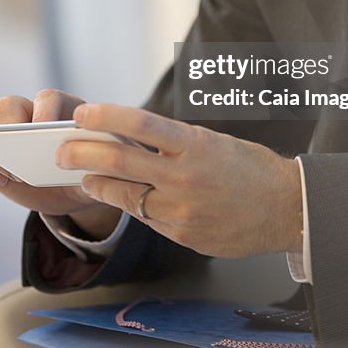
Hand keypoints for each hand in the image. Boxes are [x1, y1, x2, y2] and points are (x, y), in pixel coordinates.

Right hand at [0, 88, 121, 235]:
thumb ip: (94, 160)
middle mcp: (27, 114)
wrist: (74, 191)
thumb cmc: (88, 170)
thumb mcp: (98, 166)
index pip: (47, 98)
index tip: (45, 129)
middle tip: (19, 152)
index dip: (44, 111)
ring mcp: (3, 134)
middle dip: (9, 125)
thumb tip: (87, 159)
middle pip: (7, 104)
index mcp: (60, 108)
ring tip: (6, 174)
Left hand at [57, 103, 302, 257]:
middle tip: (61, 150)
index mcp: (195, 144)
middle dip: (82, 154)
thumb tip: (128, 137)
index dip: (106, 116)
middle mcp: (185, 176)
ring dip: (96, 183)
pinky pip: (144, 217)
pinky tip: (119, 195)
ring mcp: (182, 209)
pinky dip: (128, 203)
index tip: (83, 112)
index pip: (141, 123)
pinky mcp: (182, 234)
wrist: (286, 209)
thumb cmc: (250, 167)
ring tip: (82, 175)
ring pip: (123, 195)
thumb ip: (173, 143)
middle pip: (119, 161)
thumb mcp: (213, 142)